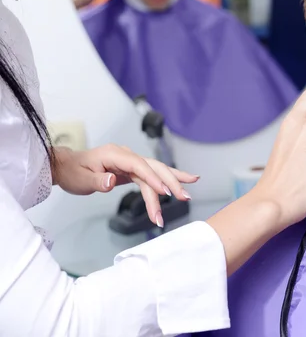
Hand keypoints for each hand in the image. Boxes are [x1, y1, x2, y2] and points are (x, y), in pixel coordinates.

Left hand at [52, 145, 198, 226]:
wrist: (69, 167)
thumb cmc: (74, 173)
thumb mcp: (81, 180)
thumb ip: (97, 181)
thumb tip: (111, 182)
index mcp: (115, 155)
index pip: (139, 166)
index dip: (153, 179)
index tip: (164, 193)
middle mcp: (127, 156)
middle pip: (154, 167)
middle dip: (170, 182)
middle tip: (184, 197)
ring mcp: (132, 162)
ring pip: (157, 170)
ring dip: (174, 182)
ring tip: (190, 189)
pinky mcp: (134, 170)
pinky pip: (153, 175)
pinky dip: (167, 180)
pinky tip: (181, 183)